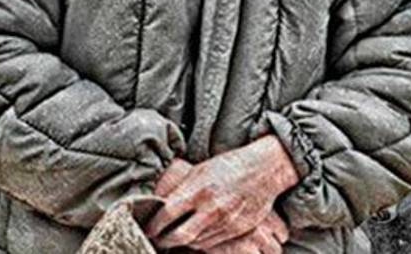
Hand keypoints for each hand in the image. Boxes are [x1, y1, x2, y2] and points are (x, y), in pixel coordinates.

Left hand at [146, 135, 297, 250]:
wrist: (264, 170)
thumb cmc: (229, 166)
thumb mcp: (200, 171)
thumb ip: (182, 189)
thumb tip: (160, 204)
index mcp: (198, 189)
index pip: (166, 213)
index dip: (153, 224)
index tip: (147, 227)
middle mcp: (211, 208)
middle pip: (179, 235)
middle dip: (164, 240)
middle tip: (156, 239)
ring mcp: (225, 221)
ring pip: (195, 242)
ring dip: (182, 243)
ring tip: (174, 239)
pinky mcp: (237, 230)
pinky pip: (212, 244)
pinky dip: (200, 243)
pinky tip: (195, 237)